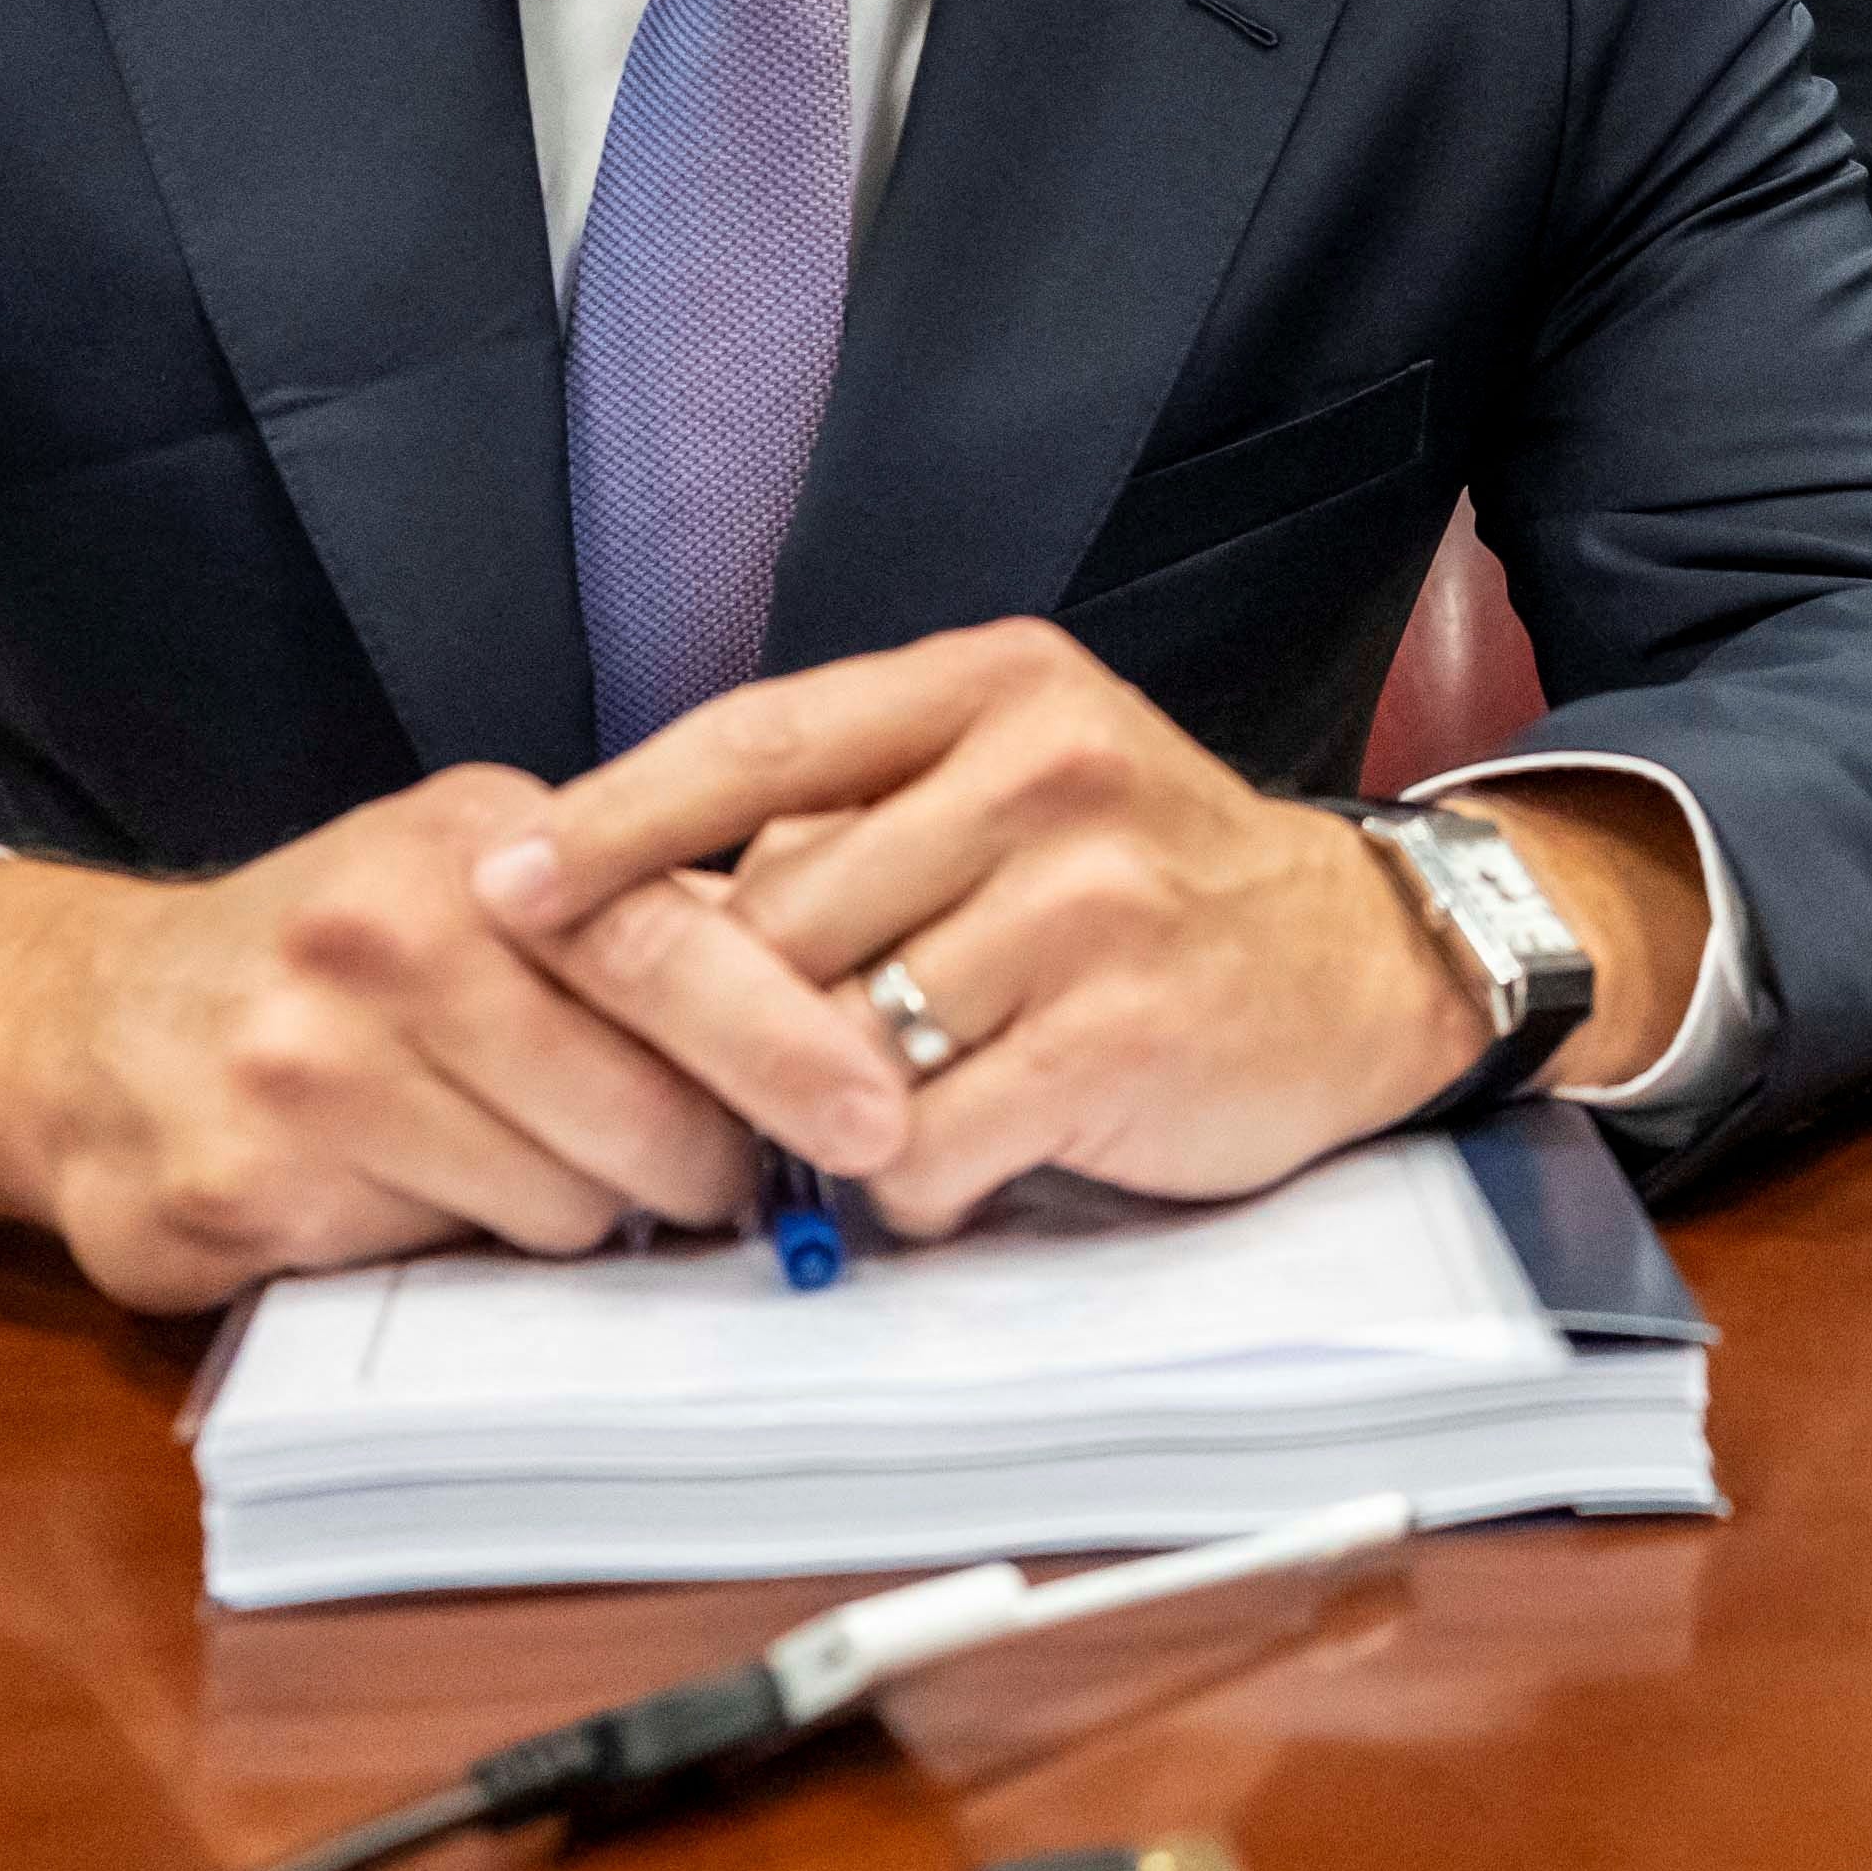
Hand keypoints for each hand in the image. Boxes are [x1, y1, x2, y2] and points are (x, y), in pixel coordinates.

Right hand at [0, 773, 917, 1313]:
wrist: (89, 1024)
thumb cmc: (351, 963)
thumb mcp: (494, 886)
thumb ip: (654, 934)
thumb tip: (856, 1028)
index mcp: (475, 848)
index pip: (668, 948)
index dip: (789, 1045)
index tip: (877, 1121)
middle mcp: (380, 938)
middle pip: (635, 1115)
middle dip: (693, 1166)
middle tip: (691, 1172)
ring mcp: (297, 1066)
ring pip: (553, 1210)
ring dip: (574, 1215)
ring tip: (513, 1160)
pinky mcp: (236, 1191)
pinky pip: (436, 1266)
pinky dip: (457, 1254)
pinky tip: (407, 1196)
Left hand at [476, 620, 1709, 1231]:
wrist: (1366, 961)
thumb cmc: (1145, 884)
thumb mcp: (1009, 790)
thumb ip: (852, 827)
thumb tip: (637, 918)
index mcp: (991, 689)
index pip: (753, 743)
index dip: (614, 824)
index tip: (505, 889)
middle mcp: (1040, 772)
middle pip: (774, 922)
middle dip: (739, 1024)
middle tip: (770, 1073)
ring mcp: (1087, 903)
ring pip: (837, 1049)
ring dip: (836, 1115)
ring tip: (907, 1102)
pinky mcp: (1120, 1036)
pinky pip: (924, 1148)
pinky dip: (920, 1182)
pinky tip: (982, 1150)